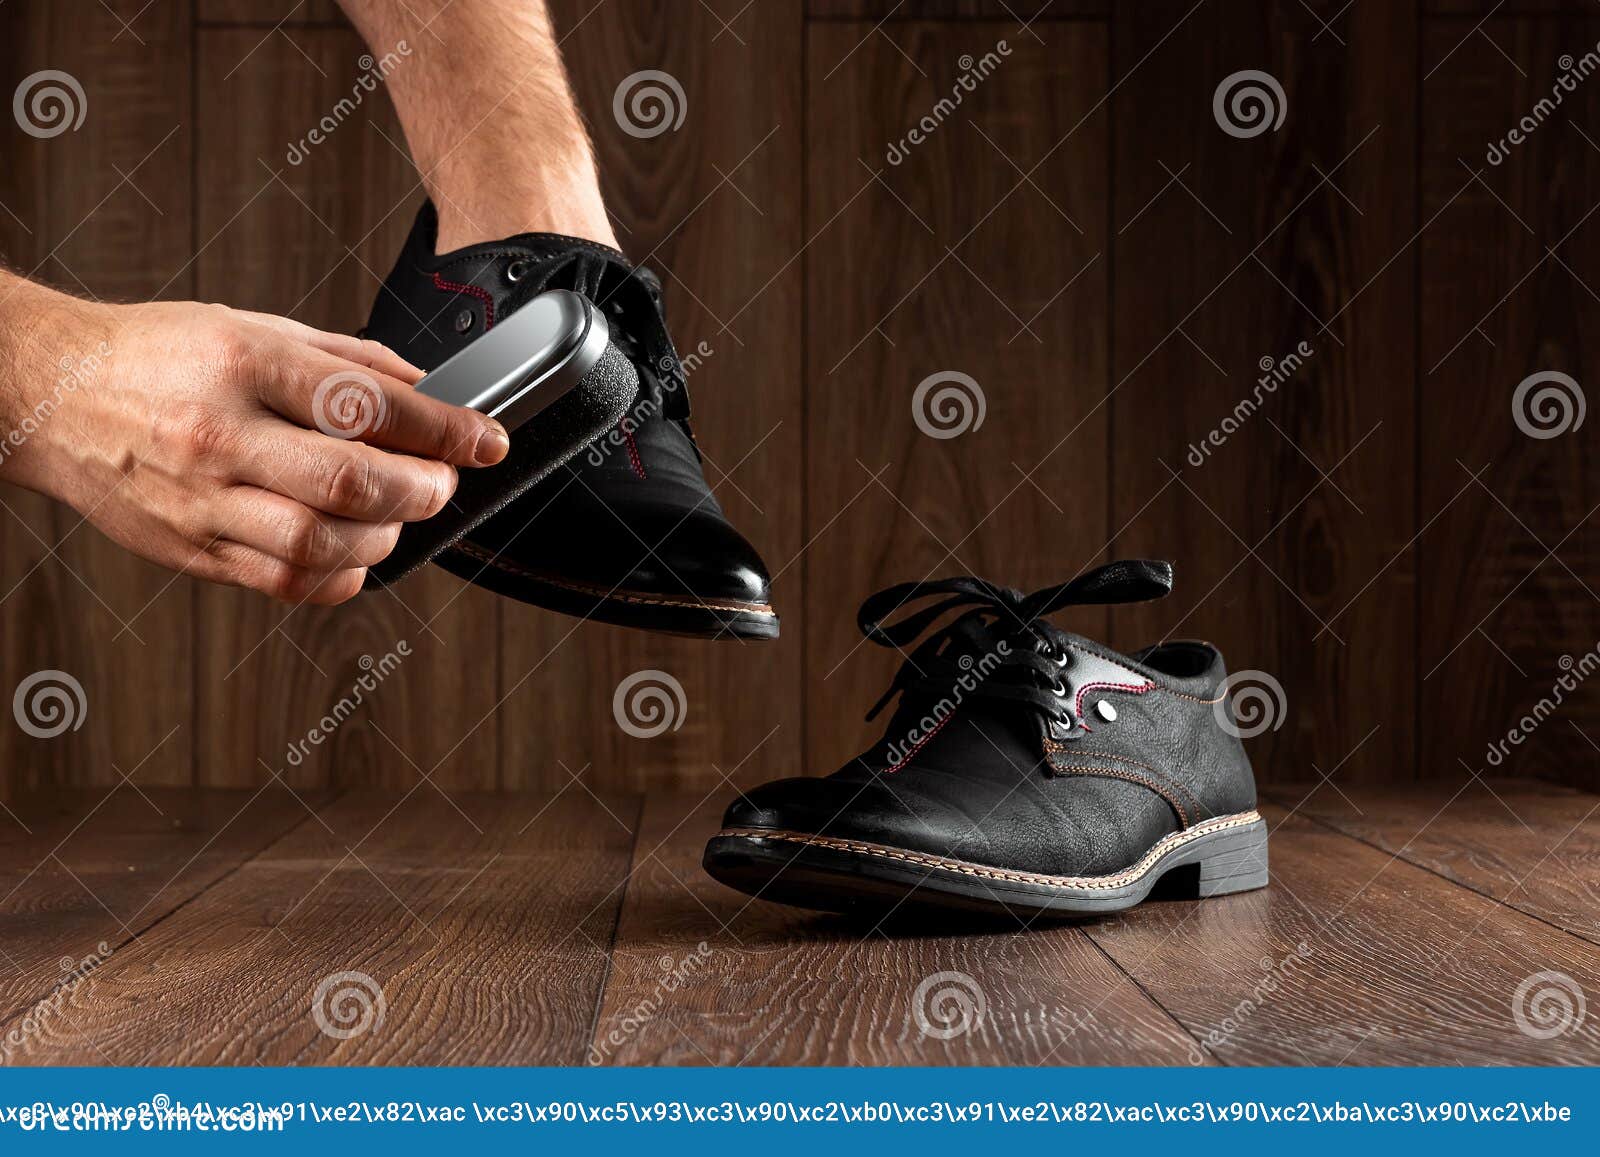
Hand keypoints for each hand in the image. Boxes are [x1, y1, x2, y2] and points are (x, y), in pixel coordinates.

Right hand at [0, 283, 507, 603]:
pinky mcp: (192, 550)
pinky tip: (354, 552)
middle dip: (423, 491)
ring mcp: (203, 501)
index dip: (445, 429)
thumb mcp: (255, 329)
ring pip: (322, 543)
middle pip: (352, 483)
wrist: (51, 394)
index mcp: (244, 366)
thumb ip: (348, 361)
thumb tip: (430, 392)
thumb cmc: (158, 356)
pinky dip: (340, 577)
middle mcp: (221, 436)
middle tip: (441, 483)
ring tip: (395, 514)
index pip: (368, 405)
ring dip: (385, 537)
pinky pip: (285, 582)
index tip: (486, 440)